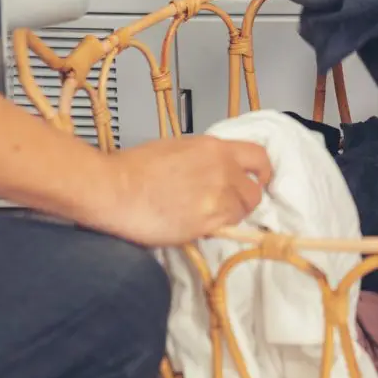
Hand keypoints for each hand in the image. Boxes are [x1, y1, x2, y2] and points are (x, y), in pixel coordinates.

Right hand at [89, 136, 272, 247]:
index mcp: (215, 148)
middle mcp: (223, 171)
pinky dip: (216, 229)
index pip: (259, 157)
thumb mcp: (177, 148)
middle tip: (226, 205)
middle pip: (254, 192)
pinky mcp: (206, 224)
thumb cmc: (134, 166)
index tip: (259, 180)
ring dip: (229, 216)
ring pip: (241, 213)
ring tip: (206, 216)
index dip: (263, 172)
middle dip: (244, 200)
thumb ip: (204, 158)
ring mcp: (217, 199)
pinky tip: (197, 225)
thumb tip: (213, 170)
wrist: (114, 189)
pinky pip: (224, 229)